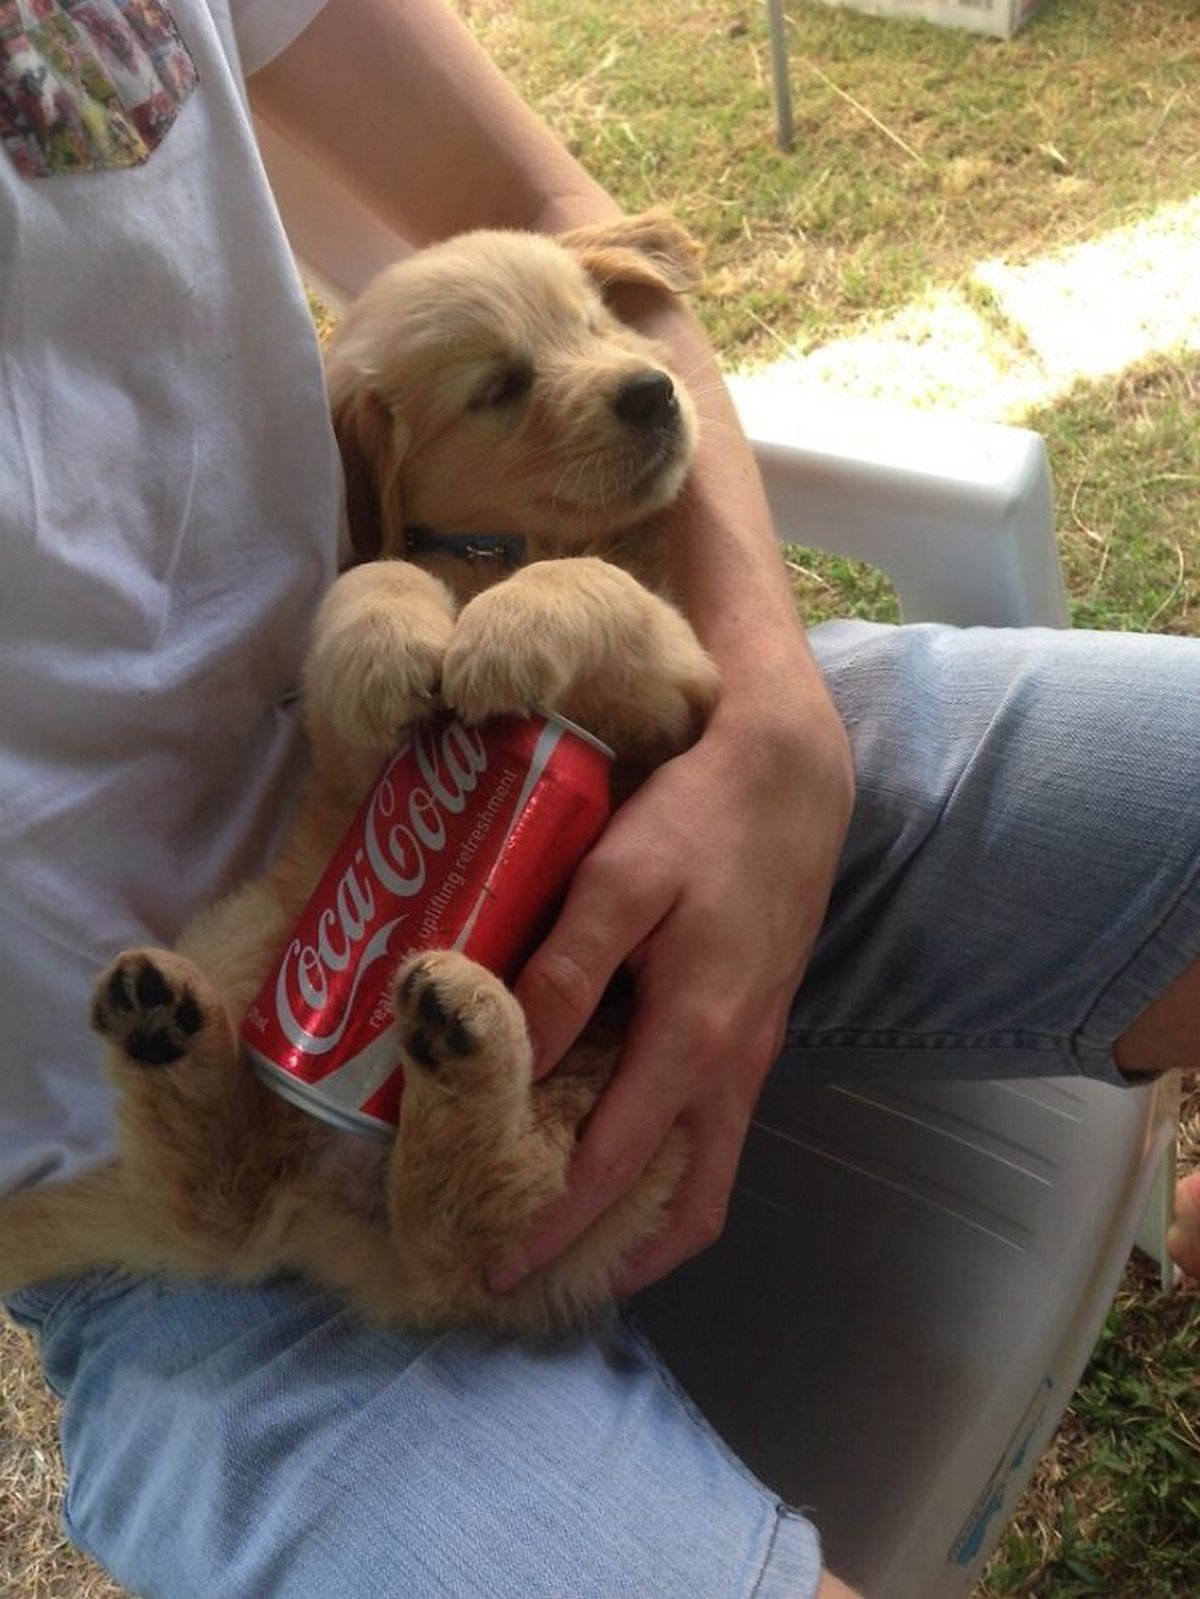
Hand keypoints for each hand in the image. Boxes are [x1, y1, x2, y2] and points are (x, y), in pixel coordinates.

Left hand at [494, 687, 853, 1296]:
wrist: (792, 773)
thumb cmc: (701, 819)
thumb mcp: (621, 881)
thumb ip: (566, 972)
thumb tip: (509, 1058)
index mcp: (695, 1040)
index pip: (616, 1169)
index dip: (554, 1227)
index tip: (493, 1269)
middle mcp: (734, 1066)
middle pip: (691, 1206)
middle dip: (619, 1258)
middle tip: (541, 1273)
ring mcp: (753, 1049)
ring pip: (707, 1169)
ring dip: (646, 1216)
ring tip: (571, 1227)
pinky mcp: (754, 1024)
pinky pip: (711, 1126)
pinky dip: (665, 1161)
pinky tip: (614, 1137)